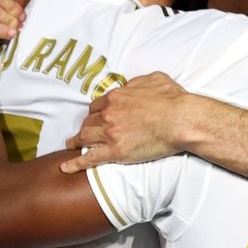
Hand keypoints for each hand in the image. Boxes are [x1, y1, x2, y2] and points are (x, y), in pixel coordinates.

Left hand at [61, 72, 189, 172]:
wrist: (181, 119)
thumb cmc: (173, 99)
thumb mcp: (154, 79)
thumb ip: (138, 82)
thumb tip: (132, 84)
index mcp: (116, 97)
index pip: (98, 105)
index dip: (96, 112)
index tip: (96, 117)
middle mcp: (109, 114)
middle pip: (89, 121)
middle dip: (86, 126)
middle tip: (84, 132)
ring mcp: (110, 133)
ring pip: (85, 137)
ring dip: (77, 141)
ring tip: (72, 145)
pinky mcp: (115, 151)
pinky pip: (90, 158)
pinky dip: (75, 163)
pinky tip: (66, 168)